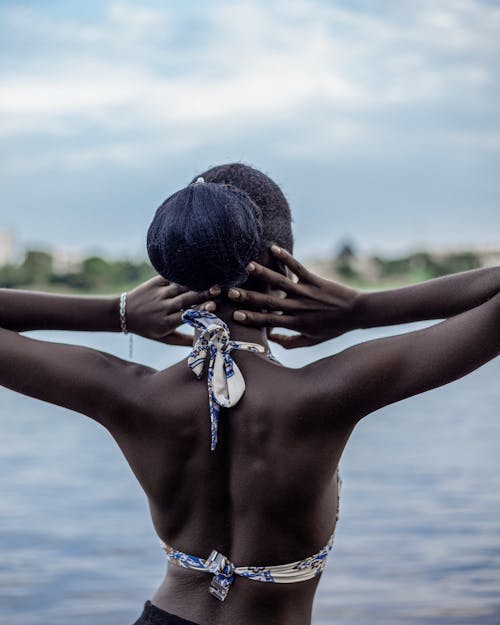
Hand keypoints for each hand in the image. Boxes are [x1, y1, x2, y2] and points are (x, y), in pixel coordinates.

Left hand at [126, 276, 219, 345]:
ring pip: (181, 287)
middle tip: (218, 290)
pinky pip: (173, 277)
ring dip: (196, 284)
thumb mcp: (164, 338)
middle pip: (186, 299)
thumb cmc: (149, 328)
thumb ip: (184, 341)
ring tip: (210, 281)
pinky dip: (185, 276)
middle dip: (203, 294)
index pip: (187, 315)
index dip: (201, 310)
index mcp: (166, 323)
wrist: (124, 313)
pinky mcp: (155, 281)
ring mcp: (159, 293)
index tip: (215, 306)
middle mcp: (163, 307)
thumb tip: (205, 344)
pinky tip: (197, 274)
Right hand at [228, 246, 358, 347]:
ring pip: (281, 282)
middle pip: (269, 302)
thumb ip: (290, 342)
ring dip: (263, 274)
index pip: (268, 321)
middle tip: (230, 292)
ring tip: (248, 266)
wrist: (357, 313)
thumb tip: (271, 338)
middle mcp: (298, 308)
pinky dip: (286, 258)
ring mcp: (305, 293)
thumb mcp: (312, 341)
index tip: (234, 314)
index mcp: (295, 323)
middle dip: (248, 297)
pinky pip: (297, 268)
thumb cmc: (333, 328)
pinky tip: (273, 248)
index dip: (251, 318)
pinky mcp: (314, 280)